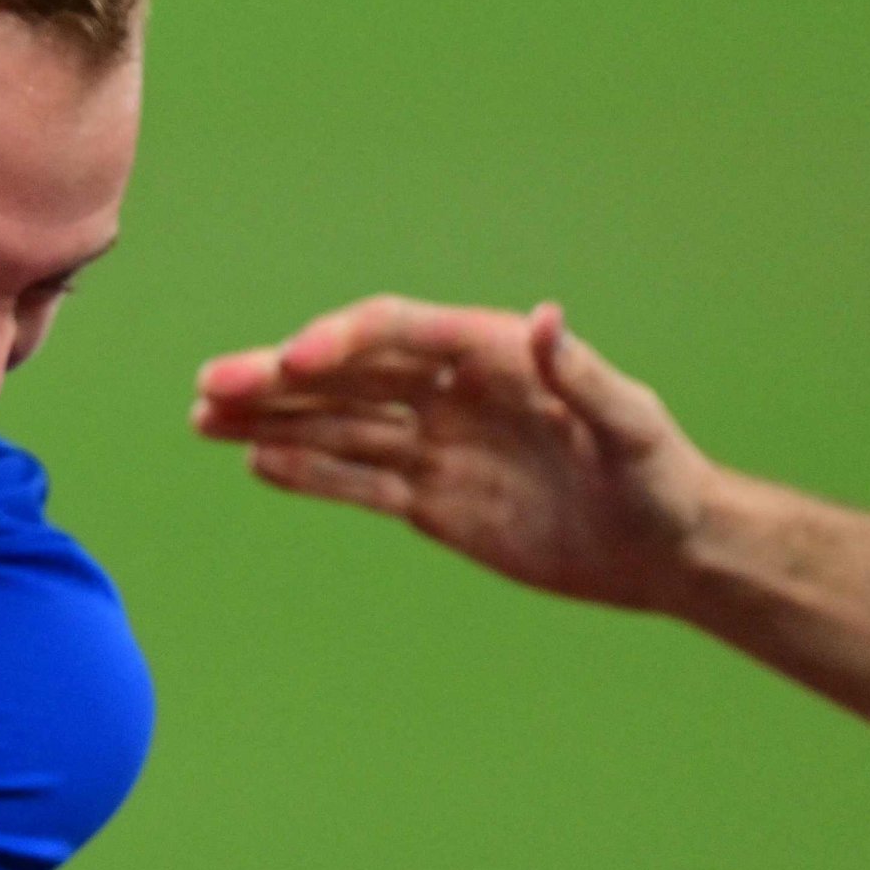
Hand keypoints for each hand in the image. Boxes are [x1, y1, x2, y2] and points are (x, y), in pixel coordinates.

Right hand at [193, 297, 714, 610]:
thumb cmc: (662, 477)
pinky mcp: (429, 498)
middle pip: (348, 376)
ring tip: (201, 418)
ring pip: (337, 424)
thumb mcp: (632, 426)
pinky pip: (356, 480)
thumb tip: (547, 319)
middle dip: (277, 378)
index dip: (341, 342)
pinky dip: (306, 471)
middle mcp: (452, 392)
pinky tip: (254, 461)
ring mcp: (436, 444)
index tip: (293, 362)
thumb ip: (584, 375)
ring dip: (271, 419)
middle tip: (210, 385)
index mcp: (493, 356)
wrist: (669, 550)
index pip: (399, 335)